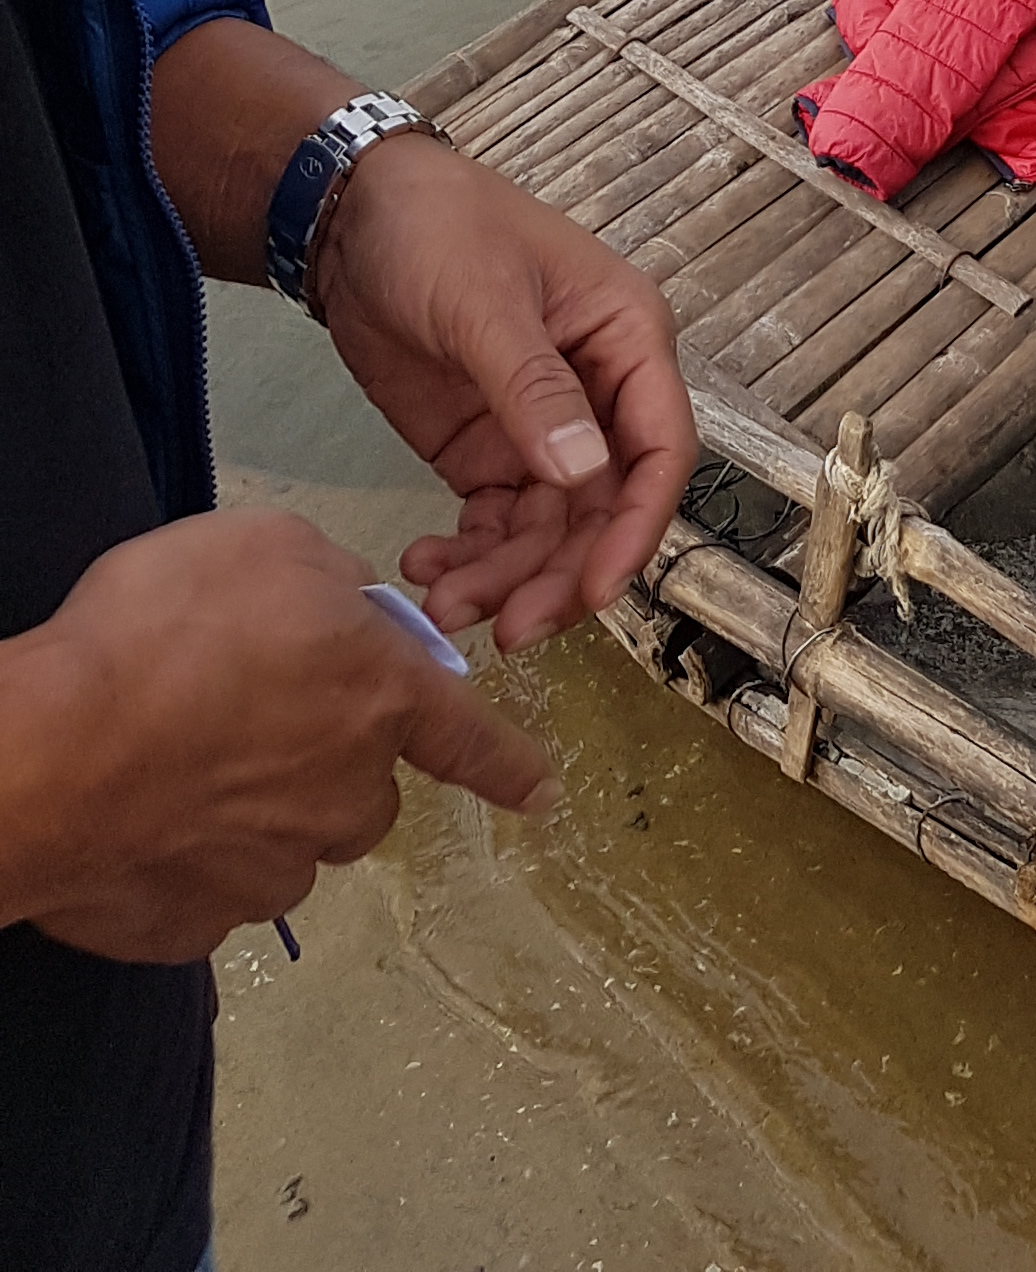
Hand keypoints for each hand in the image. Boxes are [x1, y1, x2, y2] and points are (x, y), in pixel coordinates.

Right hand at [1, 508, 555, 963]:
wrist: (46, 753)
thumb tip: (346, 613)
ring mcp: (270, 874)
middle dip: (326, 756)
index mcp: (380, 701)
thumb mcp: (268, 548)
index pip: (471, 738)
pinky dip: (185, 861)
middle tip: (244, 714)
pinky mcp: (195, 927)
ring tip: (177, 760)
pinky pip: (210, 891)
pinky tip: (141, 817)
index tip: (545, 795)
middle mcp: (346, 796)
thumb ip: (332, 583)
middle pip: (363, 786)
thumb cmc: (159, 630)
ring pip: (289, 842)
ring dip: (254, 810)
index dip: (510, 765)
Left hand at [314, 135, 694, 653]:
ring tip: (441, 603)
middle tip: (506, 629)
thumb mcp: (483, 301)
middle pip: (603, 509)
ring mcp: (541, 428)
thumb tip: (583, 476)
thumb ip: (533, 389)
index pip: (660, 448)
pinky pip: (496, 524)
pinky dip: (469, 556)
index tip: (595, 590)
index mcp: (626, 340)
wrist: (351, 218)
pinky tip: (425, 564)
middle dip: (559, 574)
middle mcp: (598, 393)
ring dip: (507, 577)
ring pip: (548, 530)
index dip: (637, 526)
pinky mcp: (486, 452)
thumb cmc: (438, 229)